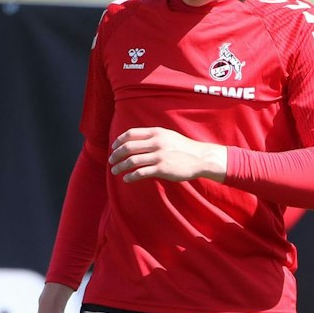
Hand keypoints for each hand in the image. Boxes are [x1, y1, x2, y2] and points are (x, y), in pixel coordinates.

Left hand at [110, 127, 226, 182]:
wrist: (202, 159)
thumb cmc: (185, 148)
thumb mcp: (169, 136)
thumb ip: (153, 137)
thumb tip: (136, 141)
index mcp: (156, 133)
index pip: (130, 134)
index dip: (119, 141)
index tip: (114, 147)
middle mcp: (156, 143)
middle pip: (128, 147)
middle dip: (116, 154)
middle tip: (111, 160)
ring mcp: (159, 156)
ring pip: (132, 161)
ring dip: (120, 166)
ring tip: (115, 170)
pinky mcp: (162, 169)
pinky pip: (141, 173)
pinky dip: (130, 176)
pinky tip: (126, 179)